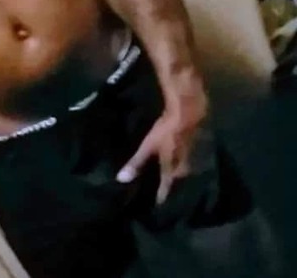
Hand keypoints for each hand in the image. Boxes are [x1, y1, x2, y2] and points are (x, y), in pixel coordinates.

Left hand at [116, 82, 208, 203]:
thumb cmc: (167, 130)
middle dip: (170, 189)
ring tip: (169, 179)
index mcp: (173, 171)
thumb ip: (136, 163)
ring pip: (184, 174)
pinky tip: (177, 161)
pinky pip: (189, 163)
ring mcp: (195, 160)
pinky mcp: (198, 149)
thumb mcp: (149, 146)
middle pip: (177, 184)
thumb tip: (121, 180)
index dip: (160, 199)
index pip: (166, 191)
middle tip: (161, 193)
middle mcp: (186, 170)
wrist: (189, 111)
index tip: (156, 208)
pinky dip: (182, 165)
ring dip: (177, 177)